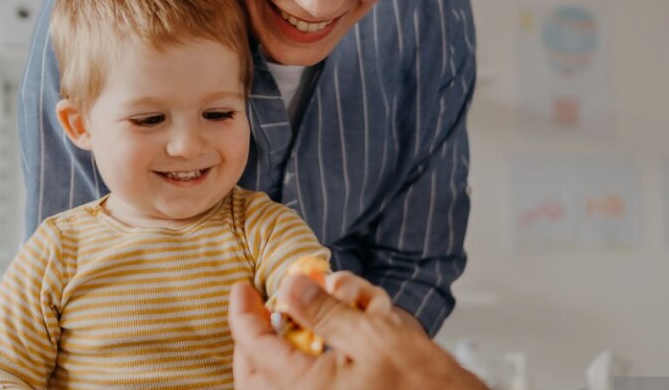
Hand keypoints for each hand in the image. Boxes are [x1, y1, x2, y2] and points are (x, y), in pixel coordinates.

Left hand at [229, 276, 484, 389]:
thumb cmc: (427, 385)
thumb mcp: (376, 334)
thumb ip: (327, 312)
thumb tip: (290, 288)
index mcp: (306, 388)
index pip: (253, 347)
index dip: (242, 313)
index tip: (241, 288)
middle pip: (254, 375)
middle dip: (253, 340)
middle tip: (261, 310)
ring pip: (278, 383)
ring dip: (281, 352)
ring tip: (301, 327)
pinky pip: (306, 388)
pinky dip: (304, 367)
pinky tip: (330, 346)